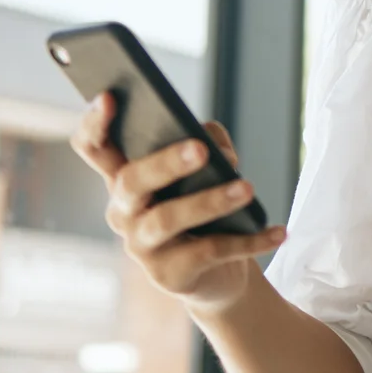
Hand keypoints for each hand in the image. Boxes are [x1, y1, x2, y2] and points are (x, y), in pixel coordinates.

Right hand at [70, 92, 285, 314]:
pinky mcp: (168, 275)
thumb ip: (209, 145)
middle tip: (201, 149)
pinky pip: (208, 252)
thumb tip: (215, 145)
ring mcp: (141, 247)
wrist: (218, 275)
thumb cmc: (206, 212)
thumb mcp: (208, 173)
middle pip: (131, 180)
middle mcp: (123, 211)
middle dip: (165, 162)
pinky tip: (279, 232)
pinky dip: (248, 241)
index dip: (93, 123)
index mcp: (125, 178)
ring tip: (247, 189)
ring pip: (166, 219)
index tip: (108, 97)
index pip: (93, 147)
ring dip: (210, 202)